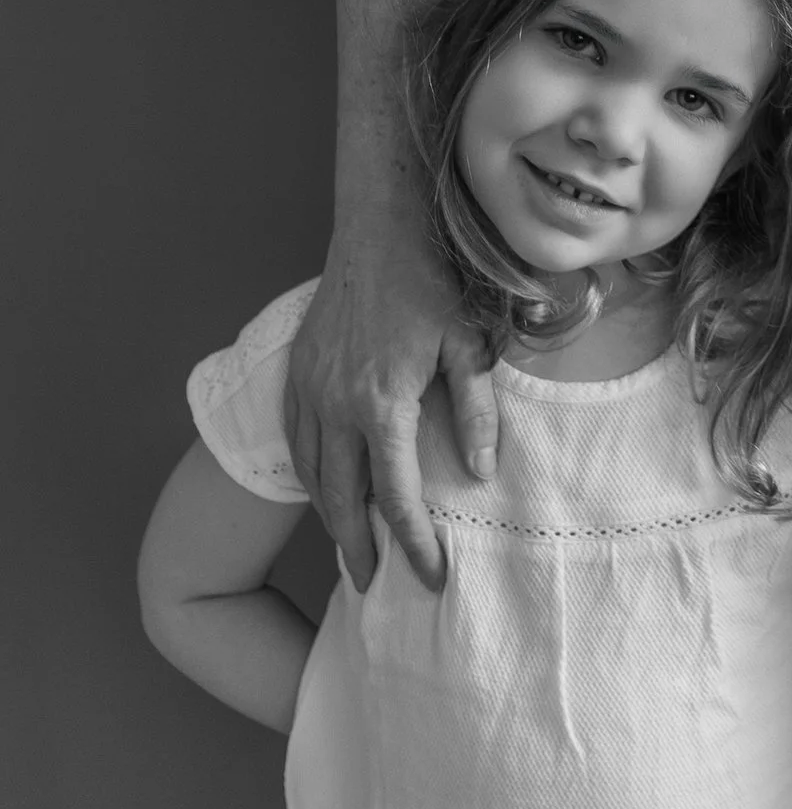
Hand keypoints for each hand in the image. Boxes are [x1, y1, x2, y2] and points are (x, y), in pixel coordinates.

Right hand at [282, 210, 499, 592]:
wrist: (378, 224)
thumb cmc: (432, 279)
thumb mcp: (470, 342)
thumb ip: (474, 410)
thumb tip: (480, 472)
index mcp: (380, 403)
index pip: (395, 495)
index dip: (413, 543)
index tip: (429, 576)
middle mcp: (333, 404)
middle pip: (338, 498)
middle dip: (355, 547)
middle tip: (371, 584)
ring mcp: (308, 387)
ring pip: (309, 472)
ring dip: (327, 514)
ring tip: (348, 546)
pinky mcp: (296, 371)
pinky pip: (295, 439)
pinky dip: (308, 474)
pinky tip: (325, 486)